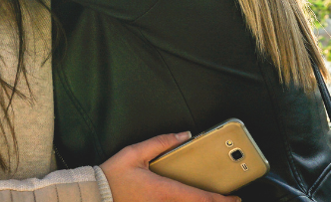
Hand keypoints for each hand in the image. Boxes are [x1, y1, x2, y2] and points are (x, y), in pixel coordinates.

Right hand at [100, 132, 241, 201]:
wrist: (96, 195)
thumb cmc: (113, 175)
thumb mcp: (136, 152)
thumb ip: (162, 142)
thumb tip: (184, 135)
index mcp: (164, 190)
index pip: (200, 198)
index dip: (221, 200)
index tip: (234, 198)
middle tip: (228, 200)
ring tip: (211, 199)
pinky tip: (187, 199)